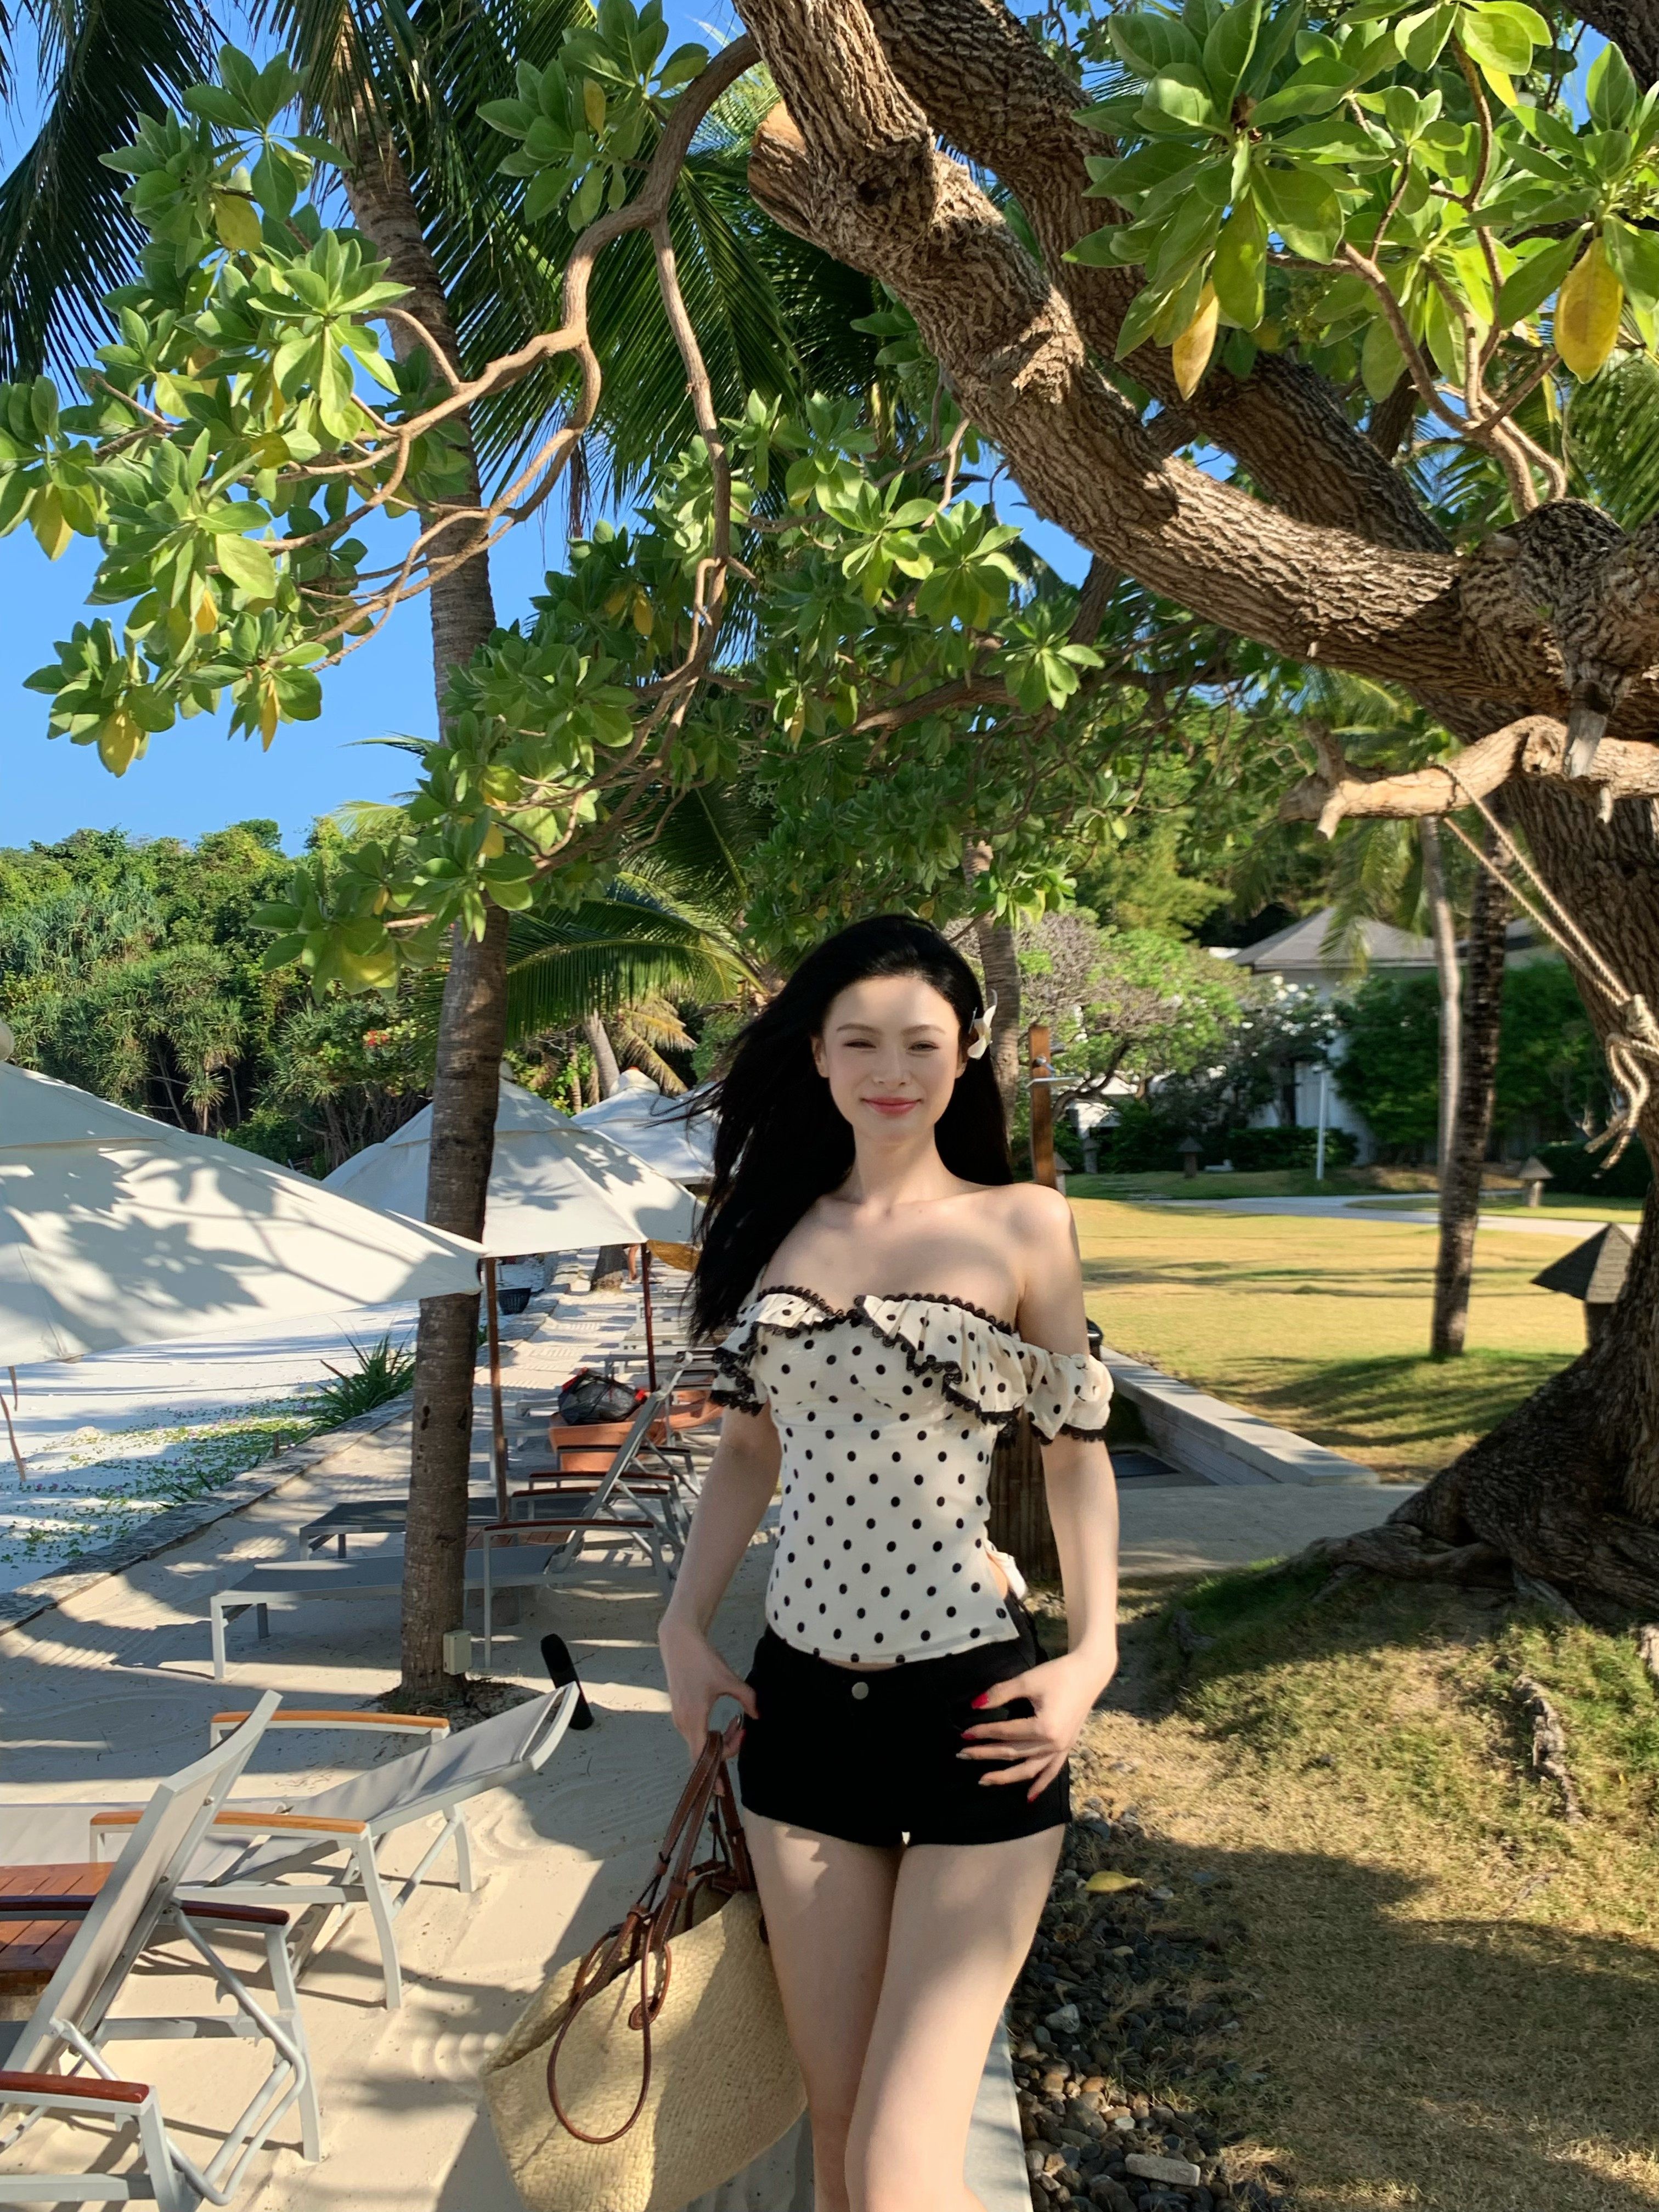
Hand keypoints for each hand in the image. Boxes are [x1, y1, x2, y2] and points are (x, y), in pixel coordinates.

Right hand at [658, 1614, 757, 1757]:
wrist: (679, 1641)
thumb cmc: (702, 1660)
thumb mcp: (729, 1679)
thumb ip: (747, 1698)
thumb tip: (758, 1715)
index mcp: (694, 1718)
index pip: (703, 1757)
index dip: (721, 1763)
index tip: (741, 1738)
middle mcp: (682, 1723)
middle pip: (703, 1754)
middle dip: (726, 1749)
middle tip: (742, 1731)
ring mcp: (678, 1718)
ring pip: (699, 1745)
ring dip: (719, 1741)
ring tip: (737, 1722)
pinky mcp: (679, 1712)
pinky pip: (695, 1734)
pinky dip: (711, 1734)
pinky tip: (724, 1720)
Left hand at [958, 1648, 1115, 1800]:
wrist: (1089, 1673)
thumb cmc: (1059, 1674)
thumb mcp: (1028, 1680)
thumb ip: (1001, 1693)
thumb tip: (975, 1705)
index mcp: (1044, 1727)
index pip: (1006, 1733)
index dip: (983, 1732)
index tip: (964, 1734)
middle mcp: (1053, 1743)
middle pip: (1013, 1753)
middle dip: (986, 1754)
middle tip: (962, 1755)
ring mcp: (1062, 1748)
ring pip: (1029, 1769)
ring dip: (1006, 1776)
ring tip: (983, 1780)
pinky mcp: (1067, 1747)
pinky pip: (1051, 1771)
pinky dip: (1040, 1784)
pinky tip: (1028, 1797)